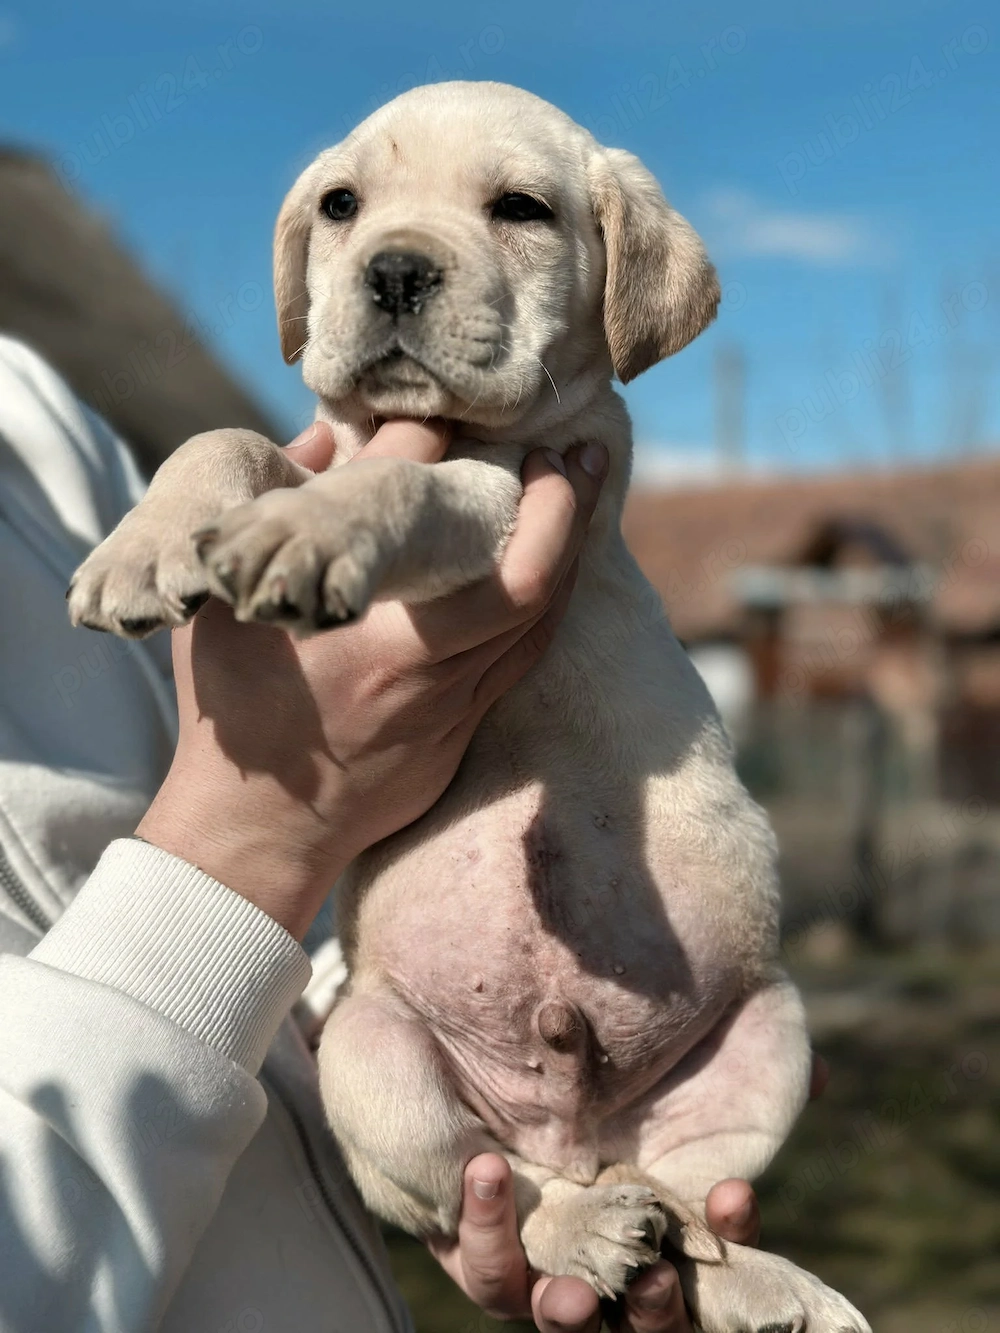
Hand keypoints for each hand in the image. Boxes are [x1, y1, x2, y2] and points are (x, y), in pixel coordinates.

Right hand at [137, 419, 607, 938]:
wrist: (257, 833)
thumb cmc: (235, 714)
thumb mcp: (230, 612)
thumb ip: (276, 522)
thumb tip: (326, 439)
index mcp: (381, 647)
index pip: (474, 555)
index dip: (511, 493)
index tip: (507, 441)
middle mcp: (431, 679)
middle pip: (536, 591)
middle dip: (566, 514)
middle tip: (572, 456)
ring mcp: (453, 714)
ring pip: (539, 627)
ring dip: (564, 557)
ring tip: (573, 497)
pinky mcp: (458, 737)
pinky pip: (520, 661)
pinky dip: (540, 606)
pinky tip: (545, 572)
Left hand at [433, 1056, 829, 1331]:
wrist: (446, 1023)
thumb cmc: (569, 1050)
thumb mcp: (662, 1052)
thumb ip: (733, 1065)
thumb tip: (822, 1076)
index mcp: (654, 1213)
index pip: (711, 1252)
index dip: (732, 1235)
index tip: (732, 1194)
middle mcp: (600, 1244)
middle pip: (647, 1316)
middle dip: (659, 1312)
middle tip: (656, 1278)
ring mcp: (537, 1252)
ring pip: (562, 1316)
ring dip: (572, 1314)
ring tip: (569, 1295)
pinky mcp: (474, 1241)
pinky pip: (486, 1271)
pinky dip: (488, 1233)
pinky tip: (489, 1169)